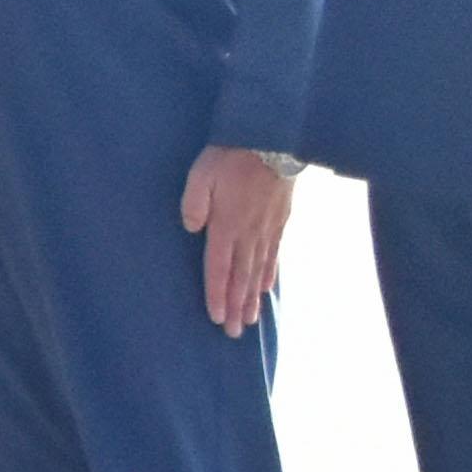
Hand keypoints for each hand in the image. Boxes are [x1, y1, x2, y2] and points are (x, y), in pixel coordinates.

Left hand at [180, 145, 294, 334]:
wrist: (272, 138)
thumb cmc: (230, 155)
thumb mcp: (201, 174)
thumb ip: (193, 203)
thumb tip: (191, 229)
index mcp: (226, 225)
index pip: (219, 268)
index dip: (217, 295)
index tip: (217, 318)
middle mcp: (248, 233)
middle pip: (240, 277)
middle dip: (236, 307)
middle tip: (234, 333)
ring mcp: (267, 229)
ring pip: (258, 271)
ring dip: (253, 298)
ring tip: (250, 320)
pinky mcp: (281, 220)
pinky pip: (274, 254)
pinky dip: (269, 275)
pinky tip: (266, 289)